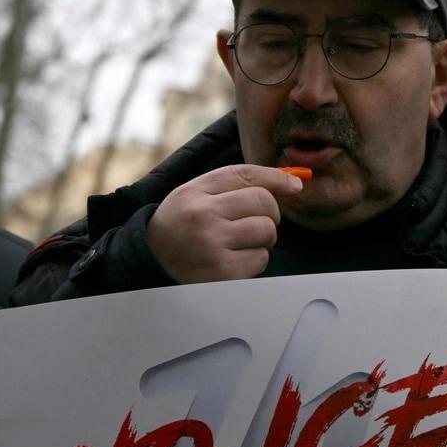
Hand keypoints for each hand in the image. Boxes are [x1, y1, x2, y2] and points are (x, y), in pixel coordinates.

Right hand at [147, 165, 303, 283]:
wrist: (151, 263)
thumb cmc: (182, 226)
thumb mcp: (196, 196)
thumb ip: (237, 184)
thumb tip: (293, 182)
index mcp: (195, 192)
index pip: (246, 174)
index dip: (277, 178)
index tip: (295, 185)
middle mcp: (202, 215)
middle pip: (264, 202)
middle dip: (269, 213)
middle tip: (255, 222)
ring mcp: (211, 244)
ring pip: (267, 231)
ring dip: (262, 239)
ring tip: (240, 242)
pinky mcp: (222, 271)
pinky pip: (260, 259)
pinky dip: (254, 261)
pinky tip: (233, 260)